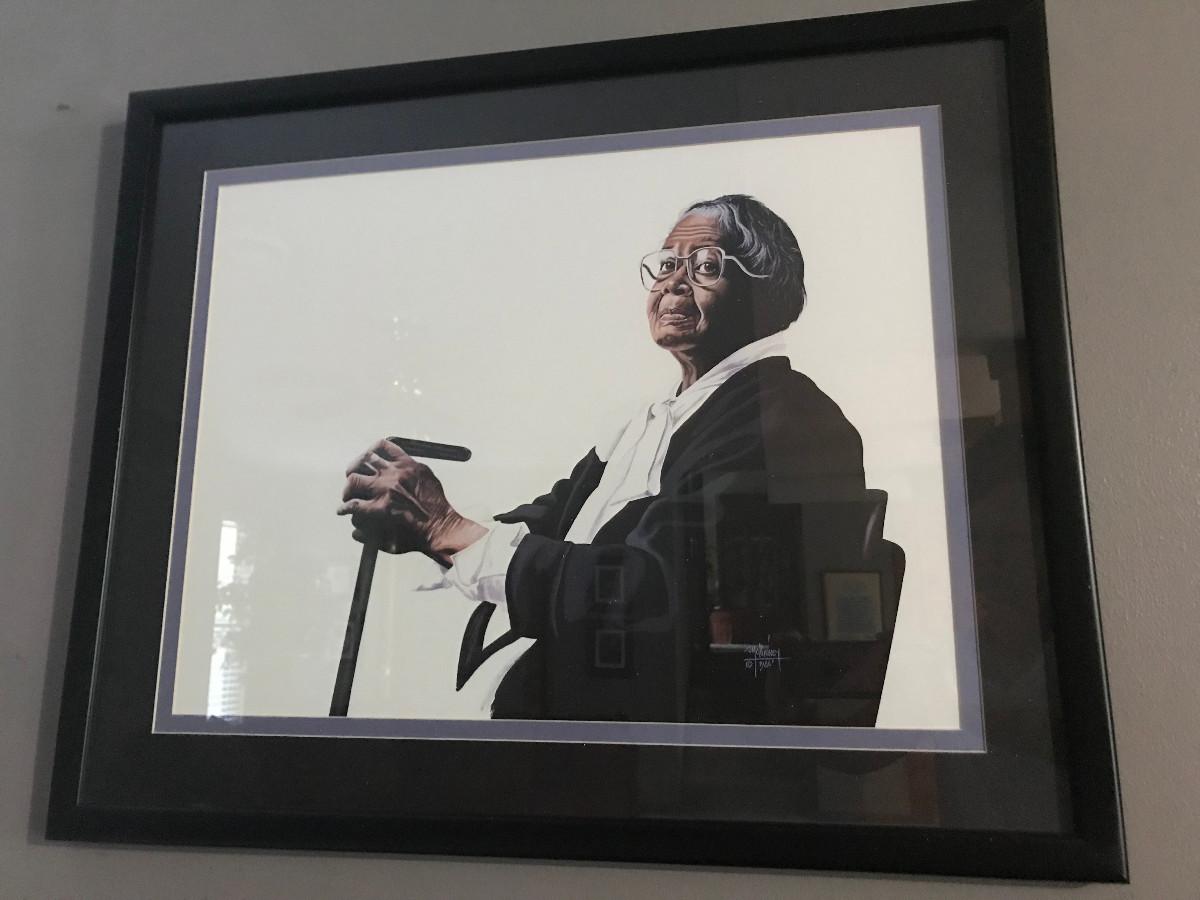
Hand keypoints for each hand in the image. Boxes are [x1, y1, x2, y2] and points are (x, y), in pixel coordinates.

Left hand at [337, 438, 485, 564]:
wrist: (441, 528)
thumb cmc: (436, 506)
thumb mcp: (426, 476)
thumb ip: (408, 467)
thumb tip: (390, 463)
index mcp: (405, 465)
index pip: (379, 448)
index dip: (367, 454)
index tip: (363, 462)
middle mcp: (392, 476)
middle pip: (360, 464)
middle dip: (353, 473)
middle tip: (352, 484)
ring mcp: (383, 494)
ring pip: (353, 483)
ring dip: (347, 492)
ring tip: (346, 499)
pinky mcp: (377, 513)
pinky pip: (353, 507)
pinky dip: (347, 510)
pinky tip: (345, 512)